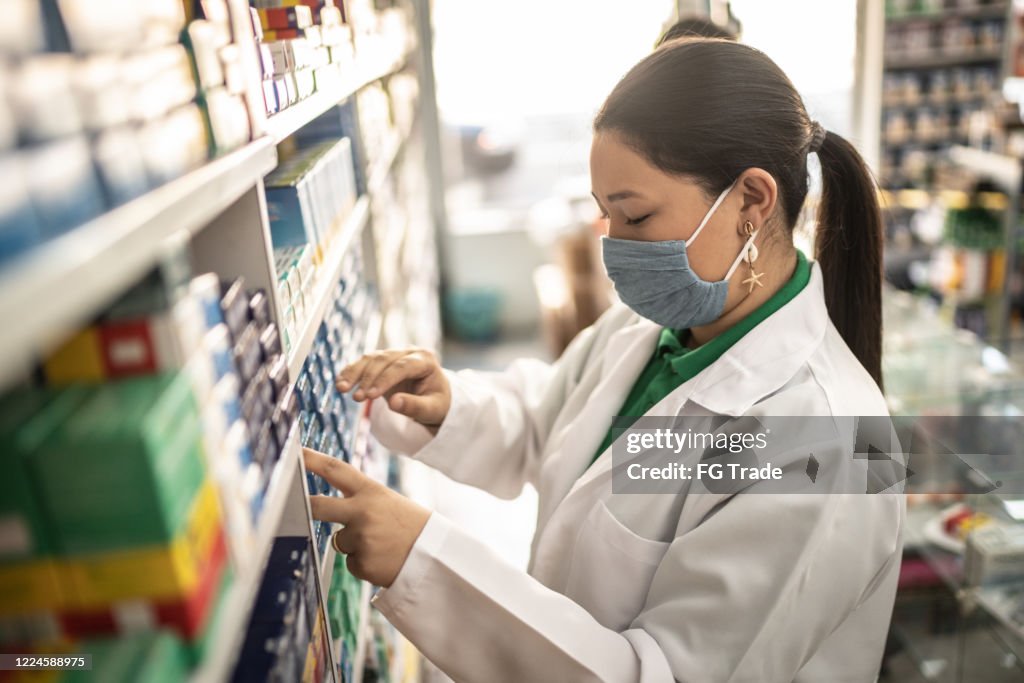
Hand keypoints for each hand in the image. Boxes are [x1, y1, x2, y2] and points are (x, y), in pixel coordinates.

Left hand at [304, 447, 430, 586]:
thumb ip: (360, 500)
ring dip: (354, 544)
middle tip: (290, 504)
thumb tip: (323, 506)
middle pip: (318, 506)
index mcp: (371, 491)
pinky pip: (351, 562)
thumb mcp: (388, 501)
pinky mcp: (361, 563)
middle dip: (304, 506)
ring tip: (381, 544)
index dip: (311, 459)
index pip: (335, 469)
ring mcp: (360, 538)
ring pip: (339, 540)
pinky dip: (364, 562)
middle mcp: (362, 512)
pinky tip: (383, 559)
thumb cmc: (411, 525)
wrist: (436, 555)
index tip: (294, 452)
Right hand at [336, 348, 449, 431]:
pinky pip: (364, 363)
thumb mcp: (432, 410)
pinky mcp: (382, 362)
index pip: (402, 367)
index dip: (385, 380)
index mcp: (425, 360)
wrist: (433, 398)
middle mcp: (409, 352)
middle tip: (356, 398)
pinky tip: (340, 382)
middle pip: (384, 360)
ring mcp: (394, 355)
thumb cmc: (436, 405)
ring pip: (370, 358)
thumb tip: (394, 403)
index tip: (370, 396)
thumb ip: (415, 407)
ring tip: (341, 389)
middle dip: (367, 378)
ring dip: (354, 373)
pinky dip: (351, 372)